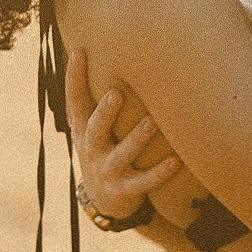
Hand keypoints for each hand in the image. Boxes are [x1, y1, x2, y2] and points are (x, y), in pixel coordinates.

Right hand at [63, 45, 178, 222]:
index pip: (75, 101)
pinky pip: (144, 182)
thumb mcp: (91, 126)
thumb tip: (99, 50)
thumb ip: (95, 97)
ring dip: (136, 139)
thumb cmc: (103, 149)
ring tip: (153, 122)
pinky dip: (160, 172)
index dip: (74, 78)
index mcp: (82, 129)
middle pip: (95, 129)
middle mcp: (92, 149)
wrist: (103, 200)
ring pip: (122, 156)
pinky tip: (177, 161)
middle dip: (105, 112)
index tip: (79, 51)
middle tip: (116, 93)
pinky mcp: (125, 190)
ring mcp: (107, 171)